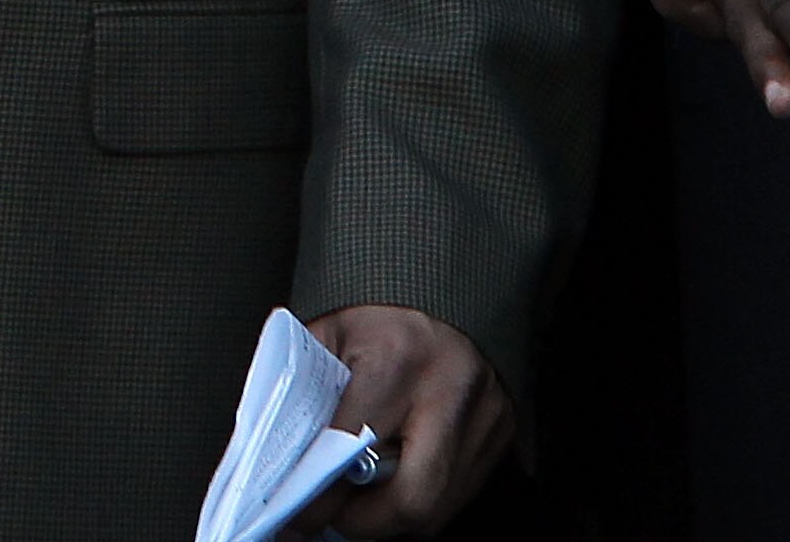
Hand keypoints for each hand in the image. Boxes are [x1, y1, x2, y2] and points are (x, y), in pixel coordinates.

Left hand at [304, 304, 511, 534]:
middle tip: (333, 515)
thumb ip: (308, 396)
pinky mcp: (505, 429)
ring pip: (442, 506)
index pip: (352, 452)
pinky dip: (426, 495)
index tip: (295, 518)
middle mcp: (449, 392)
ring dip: (395, 515)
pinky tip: (397, 478)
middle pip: (413, 500)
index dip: (319, 496)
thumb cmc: (377, 301)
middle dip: (366, 522)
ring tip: (361, 498)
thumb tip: (284, 463)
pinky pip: (462, 489)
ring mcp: (487, 415)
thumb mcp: (328, 332)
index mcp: (396, 358)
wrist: (446, 272)